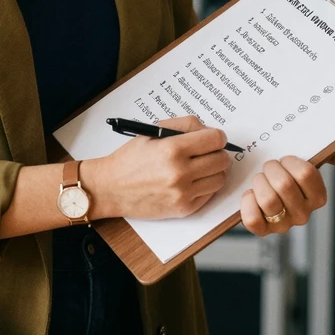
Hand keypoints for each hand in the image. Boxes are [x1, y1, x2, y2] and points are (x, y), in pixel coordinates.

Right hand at [86, 116, 231, 220]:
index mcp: (172, 149)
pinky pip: (210, 194)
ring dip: (214, 170)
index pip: (215, 140)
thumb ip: (183, 126)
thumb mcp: (153, 132)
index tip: (213, 138)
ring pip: (220, 178)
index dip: (217, 136)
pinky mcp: (184, 209)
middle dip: (217, 152)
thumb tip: (209, 130)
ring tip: (200, 166)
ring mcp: (183, 193)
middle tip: (206, 151)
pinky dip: (206, 186)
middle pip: (222, 159)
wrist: (111, 187)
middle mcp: (180, 172)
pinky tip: (192, 180)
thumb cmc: (130, 158)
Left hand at [240, 146, 334, 235]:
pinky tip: (250, 194)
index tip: (285, 160)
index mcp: (317, 197)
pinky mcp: (263, 230)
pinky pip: (253, 219)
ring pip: (268, 201)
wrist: (261, 185)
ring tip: (260, 180)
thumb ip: (333, 155)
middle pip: (284, 185)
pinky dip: (247, 202)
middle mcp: (302, 214)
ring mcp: (283, 224)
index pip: (306, 174)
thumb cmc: (286, 174)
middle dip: (271, 170)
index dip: (291, 162)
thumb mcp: (308, 161)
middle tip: (269, 167)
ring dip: (258, 183)